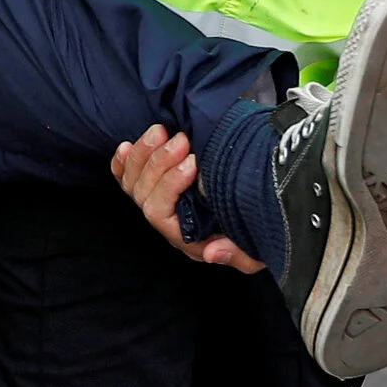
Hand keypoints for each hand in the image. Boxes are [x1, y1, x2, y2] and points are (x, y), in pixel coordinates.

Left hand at [111, 126, 263, 273]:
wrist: (262, 210)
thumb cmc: (258, 227)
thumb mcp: (257, 249)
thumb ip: (238, 255)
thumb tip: (212, 253)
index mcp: (187, 235)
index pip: (161, 213)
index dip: (170, 185)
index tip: (193, 162)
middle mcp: (169, 220)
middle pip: (145, 193)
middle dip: (159, 163)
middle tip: (181, 140)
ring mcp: (159, 201)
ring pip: (133, 181)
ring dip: (144, 154)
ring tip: (162, 131)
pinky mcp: (155, 184)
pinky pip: (126, 176)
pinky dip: (124, 162)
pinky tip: (127, 146)